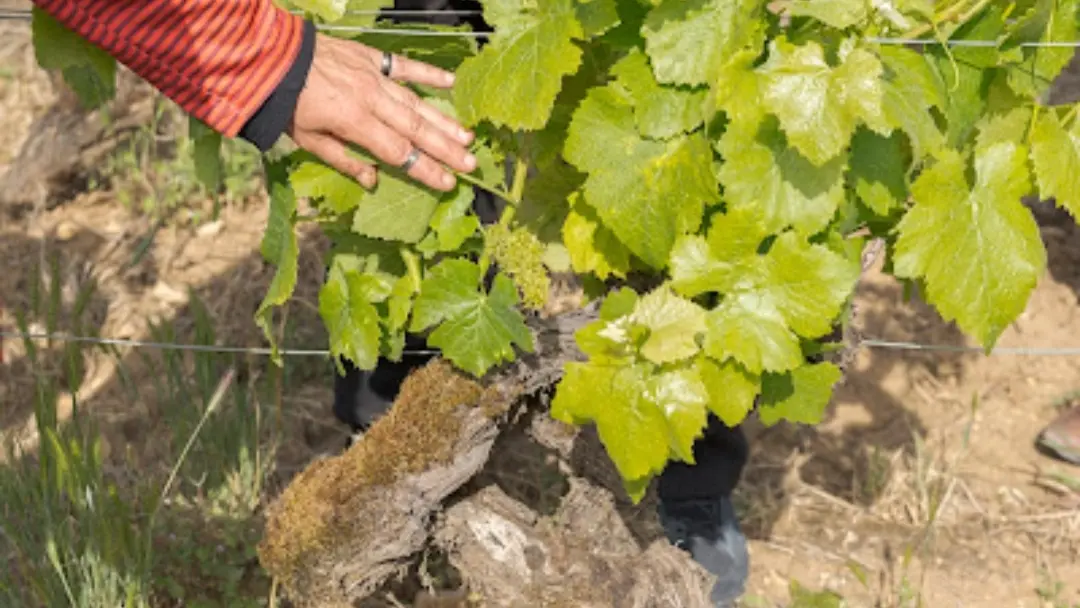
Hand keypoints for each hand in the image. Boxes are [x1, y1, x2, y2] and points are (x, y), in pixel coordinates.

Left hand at [287, 34, 476, 191]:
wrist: (271, 57)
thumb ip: (343, 160)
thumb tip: (373, 181)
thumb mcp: (308, 140)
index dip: (424, 169)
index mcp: (354, 123)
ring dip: (444, 120)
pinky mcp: (371, 57)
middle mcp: (371, 100)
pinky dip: (428, 74)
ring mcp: (374, 76)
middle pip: (415, 130)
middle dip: (445, 150)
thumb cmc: (287, 105)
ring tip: (467, 137)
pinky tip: (450, 81)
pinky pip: (404, 66)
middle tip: (470, 165)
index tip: (447, 183)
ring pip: (416, 102)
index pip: (398, 152)